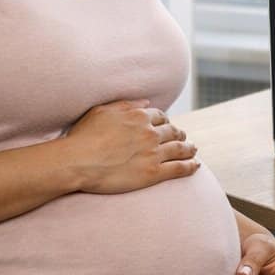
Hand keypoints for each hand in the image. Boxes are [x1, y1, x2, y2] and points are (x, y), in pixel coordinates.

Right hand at [62, 99, 198, 194]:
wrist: (78, 161)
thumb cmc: (84, 136)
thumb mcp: (102, 111)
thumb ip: (126, 104)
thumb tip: (146, 101)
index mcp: (139, 116)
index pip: (161, 117)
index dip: (165, 122)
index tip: (167, 126)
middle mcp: (150, 133)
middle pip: (173, 132)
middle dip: (180, 134)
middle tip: (183, 138)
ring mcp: (154, 153)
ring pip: (180, 149)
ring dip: (189, 149)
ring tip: (193, 150)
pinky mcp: (153, 173)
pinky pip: (179, 168)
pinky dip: (190, 166)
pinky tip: (196, 165)